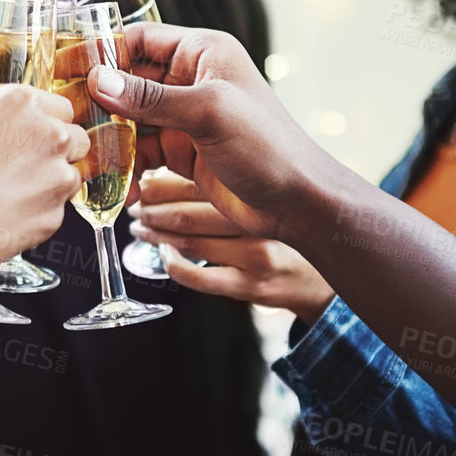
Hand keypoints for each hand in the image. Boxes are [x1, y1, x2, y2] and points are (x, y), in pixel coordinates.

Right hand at [0, 84, 87, 279]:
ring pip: (69, 176)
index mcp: (17, 103)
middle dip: (53, 151)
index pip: (58, 105)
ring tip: (12, 193)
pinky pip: (56, 212)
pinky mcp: (54, 217)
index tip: (25, 134)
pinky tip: (7, 216)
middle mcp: (46, 135)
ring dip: (49, 182)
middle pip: (73, 138)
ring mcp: (54, 178)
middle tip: (22, 164)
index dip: (41, 122)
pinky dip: (38, 214)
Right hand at [87, 23, 337, 243]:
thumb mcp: (207, 113)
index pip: (139, 40)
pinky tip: (109, 177)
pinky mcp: (182, 151)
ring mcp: (185, 117)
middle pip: (129, 79)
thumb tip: (99, 80)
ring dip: (107, 132)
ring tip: (79, 147)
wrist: (296, 202)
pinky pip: (141, 149)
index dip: (101, 52)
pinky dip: (124, 161)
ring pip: (131, 117)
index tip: (66, 67)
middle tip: (63, 112)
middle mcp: (191, 80)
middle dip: (98, 96)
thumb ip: (150, 98)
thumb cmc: (267, 147)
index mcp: (203, 53)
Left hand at [131, 168, 334, 323]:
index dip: (159, 184)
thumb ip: (222, 181)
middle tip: (135, 208)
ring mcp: (256, 255)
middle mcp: (258, 220)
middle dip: (152, 210)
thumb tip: (163, 170)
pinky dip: (175, 266)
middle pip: (189, 212)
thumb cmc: (282, 228)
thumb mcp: (258, 196)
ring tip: (140, 229)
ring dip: (157, 235)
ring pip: (191, 243)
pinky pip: (203, 278)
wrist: (319, 273)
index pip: (195, 181)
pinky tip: (164, 255)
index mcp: (256, 190)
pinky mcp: (252, 285)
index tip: (142, 183)